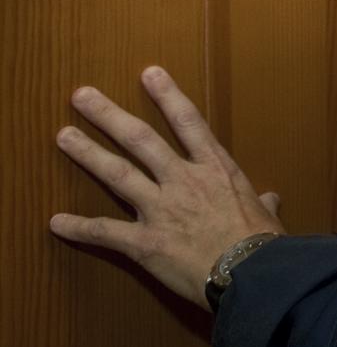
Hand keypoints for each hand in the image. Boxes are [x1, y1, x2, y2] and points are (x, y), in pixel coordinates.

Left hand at [50, 67, 284, 309]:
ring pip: (118, 173)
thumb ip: (263, 201)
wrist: (251, 274)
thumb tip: (270, 198)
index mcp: (216, 168)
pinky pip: (105, 232)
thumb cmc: (263, 242)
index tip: (148, 72)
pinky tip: (56, 221)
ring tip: (64, 136)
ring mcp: (161, 208)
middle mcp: (184, 179)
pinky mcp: (145, 241)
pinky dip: (79, 227)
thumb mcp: (267, 214)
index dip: (167, 95)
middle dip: (109, 115)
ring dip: (88, 154)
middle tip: (82, 96)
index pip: (187, 121)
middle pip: (140, 139)